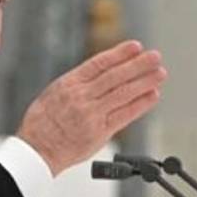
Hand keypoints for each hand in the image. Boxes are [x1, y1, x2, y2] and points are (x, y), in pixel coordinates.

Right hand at [17, 40, 165, 176]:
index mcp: (69, 84)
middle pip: (115, 76)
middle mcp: (81, 97)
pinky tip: (152, 95)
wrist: (37, 149)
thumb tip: (102, 72)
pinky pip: (124, 115)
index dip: (119, 54)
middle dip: (138, 64)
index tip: (136, 46)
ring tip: (159, 73)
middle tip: (155, 56)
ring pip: (123, 93)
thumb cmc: (42, 122)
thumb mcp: (53, 93)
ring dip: (144, 82)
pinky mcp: (99, 132)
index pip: (99, 63)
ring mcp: (91, 114)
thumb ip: (78, 84)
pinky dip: (140, 104)